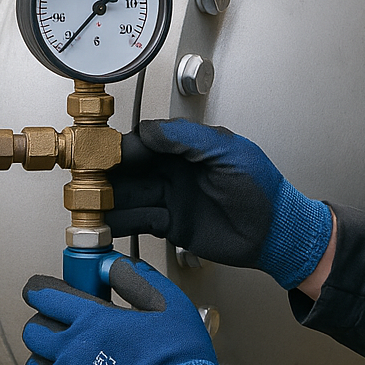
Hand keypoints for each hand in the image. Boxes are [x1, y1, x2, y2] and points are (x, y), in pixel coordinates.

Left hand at [22, 257, 237, 364]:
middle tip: (56, 324)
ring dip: (44, 359)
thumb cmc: (178, 363)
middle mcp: (71, 351)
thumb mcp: (169, 306)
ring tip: (61, 359)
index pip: (48, 297)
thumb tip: (112, 266)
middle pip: (34, 331)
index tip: (36, 290)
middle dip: (42, 322)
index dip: (38, 290)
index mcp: (92, 321)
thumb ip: (137, 279)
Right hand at [106, 119, 332, 290]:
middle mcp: (177, 171)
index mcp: (189, 148)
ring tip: (90, 204)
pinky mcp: (172, 225)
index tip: (105, 153)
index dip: (124, 148)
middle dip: (109, 173)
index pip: (146, 141)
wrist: (276, 234)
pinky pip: (140, 220)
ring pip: (131, 195)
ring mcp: (172, 198)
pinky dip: (122, 222)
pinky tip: (106, 223)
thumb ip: (189, 139)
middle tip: (88, 179)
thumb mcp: (229, 153)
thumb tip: (151, 130)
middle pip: (132, 168)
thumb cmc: (262, 191)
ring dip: (110, 199)